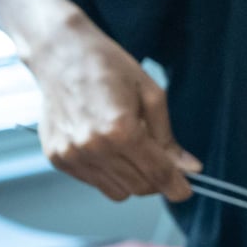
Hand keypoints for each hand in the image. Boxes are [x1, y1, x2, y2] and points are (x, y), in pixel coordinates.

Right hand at [26, 15, 198, 201]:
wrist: (61, 55)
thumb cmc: (109, 68)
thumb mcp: (151, 95)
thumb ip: (168, 137)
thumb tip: (189, 168)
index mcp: (121, 130)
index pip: (157, 173)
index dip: (176, 186)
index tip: (185, 191)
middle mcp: (93, 147)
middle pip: (138, 187)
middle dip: (156, 181)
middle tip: (162, 163)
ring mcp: (71, 155)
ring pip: (116, 191)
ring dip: (132, 179)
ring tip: (131, 149)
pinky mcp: (57, 158)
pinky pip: (94, 182)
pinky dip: (108, 173)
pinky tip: (107, 147)